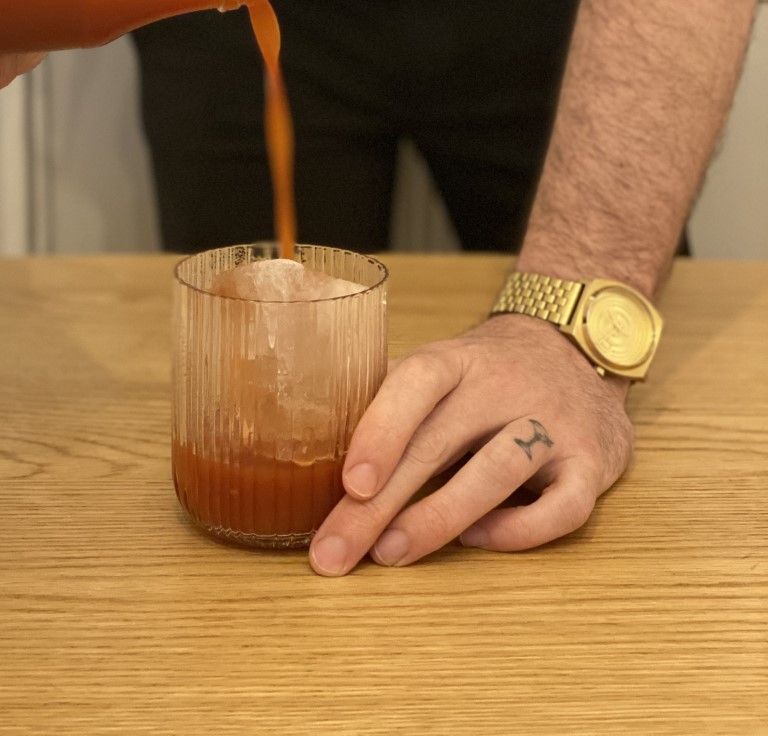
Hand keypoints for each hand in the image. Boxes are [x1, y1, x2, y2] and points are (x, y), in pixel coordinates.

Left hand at [309, 312, 634, 574]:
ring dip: (440, 517)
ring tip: (390, 554)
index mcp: (458, 359)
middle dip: (379, 506)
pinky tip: (478, 541)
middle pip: (438, 443)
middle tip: (333, 553)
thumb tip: (308, 448)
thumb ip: (387, 399)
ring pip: (498, 471)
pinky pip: (562, 506)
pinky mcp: (593, 463)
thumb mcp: (439, 367)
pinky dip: (518, 531)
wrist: (576, 347)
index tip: (350, 483)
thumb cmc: (485, 374)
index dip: (381, 429)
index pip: (417, 381)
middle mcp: (505, 386)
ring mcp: (554, 423)